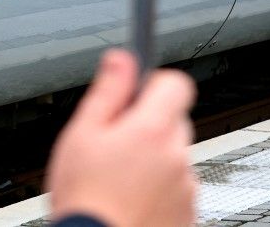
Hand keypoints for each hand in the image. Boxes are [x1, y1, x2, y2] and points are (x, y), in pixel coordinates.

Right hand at [46, 49, 197, 226]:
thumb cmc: (85, 197)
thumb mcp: (82, 133)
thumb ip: (107, 92)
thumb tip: (121, 59)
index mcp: (152, 130)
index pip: (176, 83)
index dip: (153, 81)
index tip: (134, 91)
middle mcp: (177, 157)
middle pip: (173, 120)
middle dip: (147, 124)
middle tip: (113, 141)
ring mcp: (186, 188)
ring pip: (173, 156)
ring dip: (152, 159)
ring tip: (116, 177)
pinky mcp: (187, 214)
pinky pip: (176, 187)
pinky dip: (157, 188)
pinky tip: (128, 197)